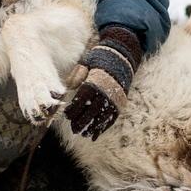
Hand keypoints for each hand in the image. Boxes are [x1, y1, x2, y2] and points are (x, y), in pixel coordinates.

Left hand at [64, 25, 142, 139]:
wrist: (123, 56)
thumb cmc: (101, 59)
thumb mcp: (87, 62)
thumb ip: (78, 74)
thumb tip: (70, 87)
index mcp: (95, 82)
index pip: (81, 100)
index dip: (73, 109)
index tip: (67, 115)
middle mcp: (105, 92)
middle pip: (91, 111)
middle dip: (81, 122)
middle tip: (74, 129)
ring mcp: (114, 98)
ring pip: (102, 117)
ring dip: (92, 127)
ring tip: (84, 134)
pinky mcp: (120, 102)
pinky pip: (112, 118)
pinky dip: (104, 127)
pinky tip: (96, 134)